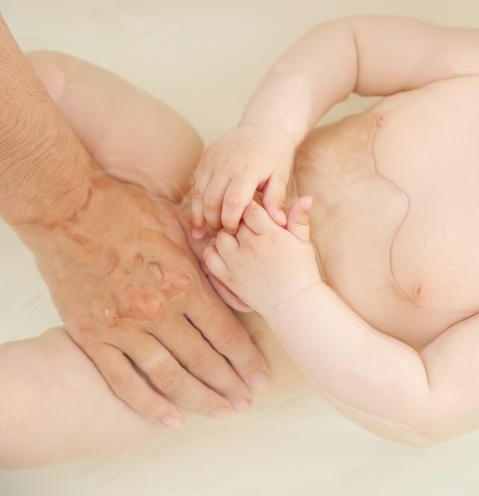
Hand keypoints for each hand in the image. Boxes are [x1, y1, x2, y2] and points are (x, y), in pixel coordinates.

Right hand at [21, 174, 269, 427]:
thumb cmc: (128, 210)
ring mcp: (125, 328)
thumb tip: (237, 275)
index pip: (226, 334)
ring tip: (220, 411)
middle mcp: (158, 312)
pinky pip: (124, 381)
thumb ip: (208, 258)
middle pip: (204, 361)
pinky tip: (171, 420)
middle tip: (246, 402)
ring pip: (170, 377)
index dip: (246, 360)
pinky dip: (149, 405)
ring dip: (199, 399)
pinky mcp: (94, 337)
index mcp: (185, 284)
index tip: (260, 376)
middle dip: (230, 385)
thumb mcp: (181, 227)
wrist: (69, 208)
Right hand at [190, 123, 295, 235]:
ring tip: (205, 230)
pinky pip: (195, 183)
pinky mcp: (205, 157)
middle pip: (212, 201)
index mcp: (247, 170)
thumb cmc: (275, 156)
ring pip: (199, 193)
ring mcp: (212, 159)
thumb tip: (279, 223)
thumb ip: (277, 200)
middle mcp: (226, 164)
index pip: (233, 203)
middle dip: (213, 221)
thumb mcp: (281, 177)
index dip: (230, 221)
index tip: (233, 232)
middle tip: (220, 234)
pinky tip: (200, 214)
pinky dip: (196, 200)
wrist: (264, 128)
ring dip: (200, 214)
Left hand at [203, 198, 319, 316]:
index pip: (250, 209)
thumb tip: (307, 196)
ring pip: (220, 237)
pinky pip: (210, 257)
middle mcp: (252, 247)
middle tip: (248, 228)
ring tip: (238, 240)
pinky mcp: (228, 277)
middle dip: (239, 222)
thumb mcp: (303, 242)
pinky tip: (226, 252)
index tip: (256, 214)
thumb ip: (299, 218)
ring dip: (226, 235)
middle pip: (234, 221)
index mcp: (272, 235)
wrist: (294, 302)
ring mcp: (238, 263)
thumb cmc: (302, 271)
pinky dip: (213, 251)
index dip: (251, 209)